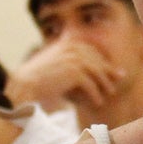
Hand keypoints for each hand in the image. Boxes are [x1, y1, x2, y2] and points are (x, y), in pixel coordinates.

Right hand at [7, 39, 123, 110]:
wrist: (24, 86)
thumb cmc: (37, 78)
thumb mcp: (54, 63)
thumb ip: (71, 61)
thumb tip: (87, 67)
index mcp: (68, 42)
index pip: (91, 50)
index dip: (102, 61)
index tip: (110, 70)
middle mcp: (72, 47)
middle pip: (97, 59)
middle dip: (108, 70)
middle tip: (118, 80)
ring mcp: (74, 58)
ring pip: (97, 71)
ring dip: (104, 83)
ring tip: (110, 93)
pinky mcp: (74, 72)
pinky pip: (91, 84)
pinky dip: (95, 94)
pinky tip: (98, 102)